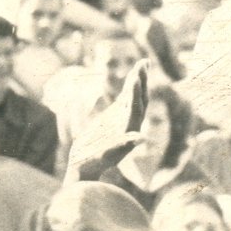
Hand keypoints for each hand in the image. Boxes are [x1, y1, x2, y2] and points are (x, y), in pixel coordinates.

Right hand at [72, 58, 150, 180]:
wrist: (87, 168)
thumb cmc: (95, 162)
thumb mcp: (107, 154)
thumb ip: (123, 144)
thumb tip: (141, 138)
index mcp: (129, 129)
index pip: (135, 107)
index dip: (135, 92)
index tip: (135, 77)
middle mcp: (130, 123)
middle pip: (140, 98)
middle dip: (142, 80)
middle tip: (144, 62)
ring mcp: (123, 120)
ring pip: (134, 97)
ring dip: (138, 80)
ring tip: (142, 63)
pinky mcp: (115, 119)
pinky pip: (125, 100)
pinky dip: (129, 88)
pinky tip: (131, 79)